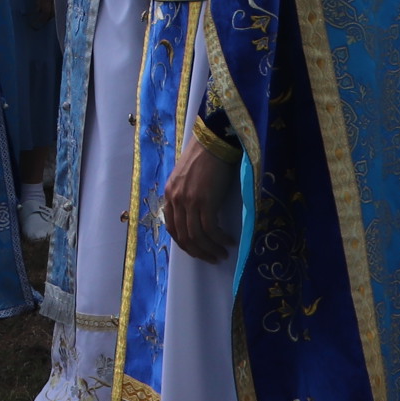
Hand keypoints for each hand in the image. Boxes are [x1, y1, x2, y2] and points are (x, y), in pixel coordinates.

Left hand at [164, 133, 241, 263]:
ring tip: (222, 254)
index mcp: (170, 194)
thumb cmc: (205, 158)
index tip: (197, 250)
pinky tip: (229, 242)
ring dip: (210, 250)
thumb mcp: (187, 178)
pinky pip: (210, 229)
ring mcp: (189, 201)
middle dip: (198, 252)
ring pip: (196, 236)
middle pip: (183, 236)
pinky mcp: (204, 201)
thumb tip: (195, 216)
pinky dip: (219, 239)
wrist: (214, 142)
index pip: (172, 228)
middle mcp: (176, 200)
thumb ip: (186, 195)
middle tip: (212, 258)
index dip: (184, 243)